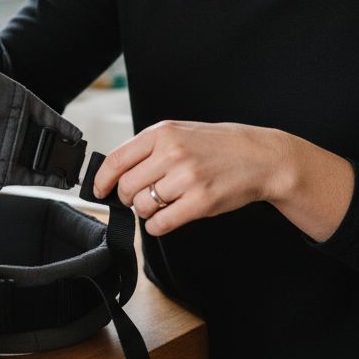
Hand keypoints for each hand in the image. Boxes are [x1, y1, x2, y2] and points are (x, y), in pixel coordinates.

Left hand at [91, 120, 297, 235]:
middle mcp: (172, 154)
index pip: (116, 160)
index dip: (102, 179)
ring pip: (142, 206)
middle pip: (126, 187)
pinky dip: (157, 225)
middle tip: (139, 197)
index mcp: (163, 134)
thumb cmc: (218, 146)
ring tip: (161, 204)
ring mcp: (186, 178)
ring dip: (145, 211)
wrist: (259, 157)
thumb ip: (150, 148)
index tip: (99, 190)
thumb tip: (116, 171)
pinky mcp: (200, 202)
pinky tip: (166, 217)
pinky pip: (161, 223)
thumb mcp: (180, 133)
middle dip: (127, 197)